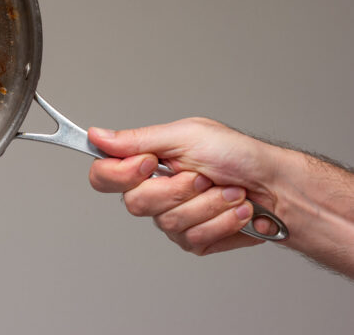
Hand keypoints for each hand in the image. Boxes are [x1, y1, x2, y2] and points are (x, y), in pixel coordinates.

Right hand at [87, 117, 281, 255]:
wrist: (278, 187)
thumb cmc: (237, 154)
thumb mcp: (185, 135)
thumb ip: (137, 139)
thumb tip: (96, 135)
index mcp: (145, 163)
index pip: (103, 176)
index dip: (120, 174)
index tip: (151, 163)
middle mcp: (153, 193)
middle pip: (135, 203)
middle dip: (179, 189)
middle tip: (204, 176)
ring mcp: (172, 220)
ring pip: (169, 223)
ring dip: (209, 205)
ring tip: (231, 192)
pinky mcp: (194, 241)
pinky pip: (194, 239)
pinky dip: (222, 221)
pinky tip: (238, 210)